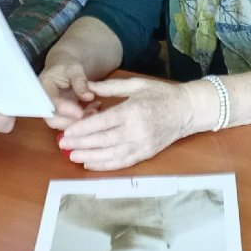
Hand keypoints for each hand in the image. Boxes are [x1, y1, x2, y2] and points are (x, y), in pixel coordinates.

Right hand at [38, 59, 98, 130]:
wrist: (62, 66)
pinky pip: (71, 122)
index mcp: (43, 88)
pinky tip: (96, 108)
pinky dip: (84, 118)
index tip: (80, 113)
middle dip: (73, 122)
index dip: (65, 110)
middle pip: (53, 120)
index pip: (51, 103)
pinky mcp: (62, 114)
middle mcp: (45, 103)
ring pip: (63, 124)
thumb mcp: (74, 69)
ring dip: (80, 121)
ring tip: (96, 110)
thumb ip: (80, 82)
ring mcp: (53, 110)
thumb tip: (89, 97)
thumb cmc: (66, 66)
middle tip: (92, 114)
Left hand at [57, 77, 192, 170]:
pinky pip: (123, 163)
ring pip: (111, 155)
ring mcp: (142, 145)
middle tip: (62, 145)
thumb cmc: (162, 94)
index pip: (103, 123)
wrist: (187, 111)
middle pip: (104, 140)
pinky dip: (106, 166)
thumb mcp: (137, 84)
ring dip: (90, 157)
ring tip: (72, 156)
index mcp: (133, 110)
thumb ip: (111, 87)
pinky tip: (91, 165)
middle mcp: (137, 130)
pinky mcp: (146, 154)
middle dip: (81, 144)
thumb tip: (88, 87)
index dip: (83, 129)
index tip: (67, 132)